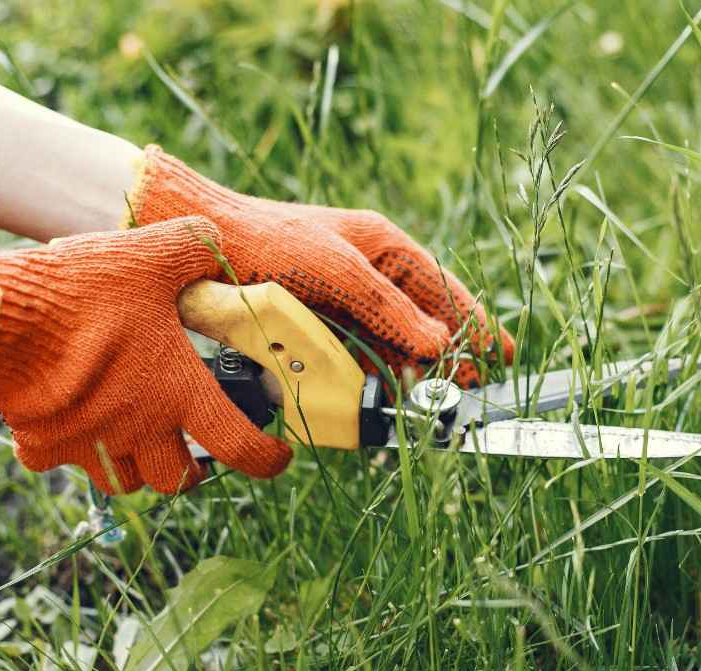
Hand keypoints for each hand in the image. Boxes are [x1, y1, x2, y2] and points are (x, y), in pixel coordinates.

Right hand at [0, 218, 290, 494]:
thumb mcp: (151, 254)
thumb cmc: (83, 290)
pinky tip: (67, 419)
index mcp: (179, 393)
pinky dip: (66, 450)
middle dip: (189, 470)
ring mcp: (88, 444)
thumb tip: (212, 242)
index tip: (275, 459)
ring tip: (133, 435)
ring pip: (123, 482)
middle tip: (191, 446)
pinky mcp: (41, 443)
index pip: (240, 448)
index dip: (266, 460)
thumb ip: (193, 248)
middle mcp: (138, 430)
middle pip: (176, 480)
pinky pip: (58, 461)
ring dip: (134, 466)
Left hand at [126, 146, 514, 384]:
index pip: (441, 290)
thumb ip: (387, 308)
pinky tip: (382, 394)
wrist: (199, 246)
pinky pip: (356, 354)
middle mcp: (367, 274)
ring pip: (390, 343)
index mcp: (383, 248)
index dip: (473, 323)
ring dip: (409, 371)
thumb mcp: (335, 270)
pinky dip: (372, 375)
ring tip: (432, 399)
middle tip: (470, 390)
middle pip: (421, 321)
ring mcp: (342, 301)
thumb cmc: (269, 242)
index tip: (501, 356)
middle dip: (447, 355)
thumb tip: (438, 345)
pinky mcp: (314, 324)